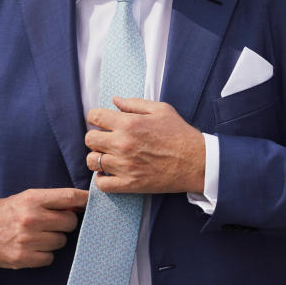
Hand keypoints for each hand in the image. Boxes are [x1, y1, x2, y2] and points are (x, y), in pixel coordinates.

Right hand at [0, 188, 86, 268]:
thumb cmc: (8, 212)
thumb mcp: (27, 198)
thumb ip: (52, 201)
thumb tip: (81, 206)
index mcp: (33, 199)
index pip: (70, 198)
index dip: (85, 200)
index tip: (93, 202)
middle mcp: (31, 218)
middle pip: (70, 222)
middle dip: (66, 223)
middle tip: (53, 223)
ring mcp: (27, 239)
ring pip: (61, 241)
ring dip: (55, 239)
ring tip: (39, 235)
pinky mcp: (23, 257)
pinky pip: (50, 257)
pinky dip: (45, 254)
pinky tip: (33, 248)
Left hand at [84, 97, 204, 193]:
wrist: (196, 162)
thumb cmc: (179, 133)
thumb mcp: (160, 109)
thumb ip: (134, 103)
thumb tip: (114, 100)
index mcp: (128, 124)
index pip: (94, 117)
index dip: (95, 117)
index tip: (101, 121)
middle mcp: (122, 144)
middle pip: (89, 139)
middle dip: (95, 137)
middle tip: (106, 139)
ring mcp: (124, 166)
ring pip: (92, 161)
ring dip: (97, 157)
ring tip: (108, 156)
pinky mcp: (129, 184)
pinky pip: (101, 184)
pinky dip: (101, 179)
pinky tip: (109, 173)